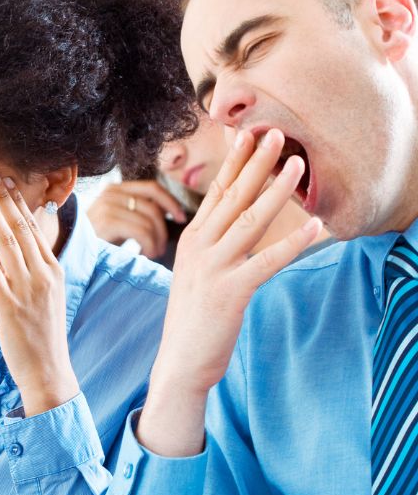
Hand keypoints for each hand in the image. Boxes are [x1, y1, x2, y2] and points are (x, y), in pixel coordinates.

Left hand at [0, 170, 78, 416]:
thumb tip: (26, 246)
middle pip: (21, 227)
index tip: (6, 181)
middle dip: (4, 198)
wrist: (48, 370)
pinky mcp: (9, 305)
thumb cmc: (44, 334)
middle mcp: (42, 274)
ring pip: (7, 243)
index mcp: (53, 269)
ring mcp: (27, 289)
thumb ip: (38, 269)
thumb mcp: (48, 295)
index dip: (18, 201)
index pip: (34, 227)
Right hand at [86, 178, 186, 257]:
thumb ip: (136, 212)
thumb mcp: (117, 221)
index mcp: (114, 189)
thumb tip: (167, 213)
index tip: (181, 218)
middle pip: (153, 207)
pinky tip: (145, 254)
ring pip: (149, 221)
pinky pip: (141, 231)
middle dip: (163, 230)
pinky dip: (149, 245)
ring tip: (152, 254)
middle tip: (161, 249)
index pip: (152, 187)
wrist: (69, 253)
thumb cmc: (95, 241)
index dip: (171, 201)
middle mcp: (110, 193)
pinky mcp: (107, 221)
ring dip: (157, 241)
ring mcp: (107, 206)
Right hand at [137, 129, 322, 457]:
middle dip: (256, 164)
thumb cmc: (192, 319)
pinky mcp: (231, 292)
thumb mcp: (195, 274)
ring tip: (298, 165)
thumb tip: (232, 225)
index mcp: (192, 241)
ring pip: (250, 221)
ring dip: (277, 191)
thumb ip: (211, 247)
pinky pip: (267, 262)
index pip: (216, 193)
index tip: (247, 133)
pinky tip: (314, 227)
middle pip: (233, 198)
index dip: (234, 162)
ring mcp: (213, 269)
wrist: (179, 361)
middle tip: (276, 133)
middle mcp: (200, 249)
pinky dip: (292, 244)